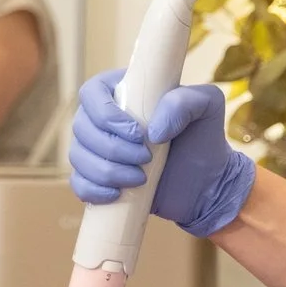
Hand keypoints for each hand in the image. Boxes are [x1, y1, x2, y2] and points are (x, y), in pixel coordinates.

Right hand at [68, 74, 256, 237]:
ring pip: (78, 157)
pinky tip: (117, 194)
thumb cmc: (204, 139)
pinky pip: (78, 183)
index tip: (138, 133)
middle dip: (113, 148)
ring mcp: (96, 150)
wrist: (206, 184)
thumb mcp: (208, 106)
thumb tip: (154, 130)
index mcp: (122, 92)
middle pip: (82, 128)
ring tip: (140, 179)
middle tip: (146, 158)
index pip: (92, 93)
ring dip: (107, 171)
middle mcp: (102, 119)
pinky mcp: (97, 179)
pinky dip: (93, 190)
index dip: (106, 115)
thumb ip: (185, 102)